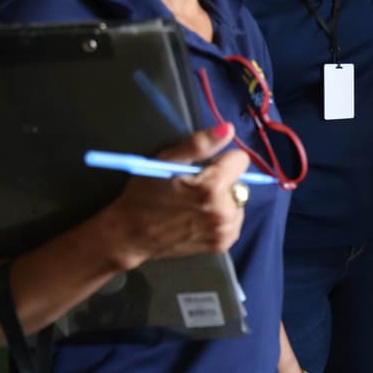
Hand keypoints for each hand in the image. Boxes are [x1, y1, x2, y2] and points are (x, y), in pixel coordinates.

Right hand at [101, 124, 250, 269]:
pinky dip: (221, 216)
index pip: (241, 160)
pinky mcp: (223, 243)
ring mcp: (225, 230)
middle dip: (222, 181)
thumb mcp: (166, 161)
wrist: (131, 235)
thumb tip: (229, 129)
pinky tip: (199, 216)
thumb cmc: (145, 195)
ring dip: (223, 199)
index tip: (204, 168)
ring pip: (238, 200)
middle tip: (194, 187)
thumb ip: (200, 144)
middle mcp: (224, 211)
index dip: (222, 160)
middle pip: (240, 181)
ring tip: (195, 203)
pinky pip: (234, 219)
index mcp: (212, 188)